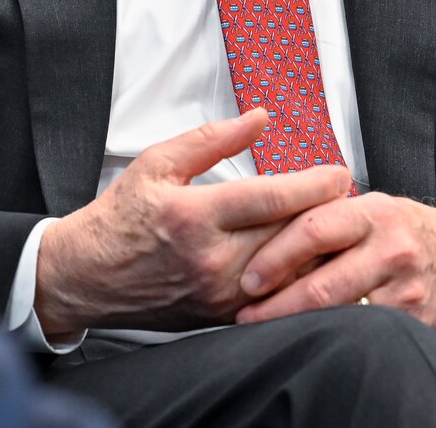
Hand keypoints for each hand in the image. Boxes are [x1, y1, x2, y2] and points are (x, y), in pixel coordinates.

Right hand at [33, 109, 353, 334]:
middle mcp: (212, 259)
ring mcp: (221, 294)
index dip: (316, 184)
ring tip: (338, 227)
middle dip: (328, 214)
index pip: (273, 198)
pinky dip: (302, 280)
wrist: (87, 277)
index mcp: (195, 215)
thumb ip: (211, 139)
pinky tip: (314, 263)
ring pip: (293, 274)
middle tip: (349, 195)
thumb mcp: (156, 164)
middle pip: (292, 236)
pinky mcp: (223, 316)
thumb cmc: (119, 218)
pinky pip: (278, 301)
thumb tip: (259, 118)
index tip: (340, 173)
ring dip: (321, 250)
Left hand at [233, 193, 435, 329]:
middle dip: (278, 303)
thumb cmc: (396, 230)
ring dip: (298, 324)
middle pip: (324, 282)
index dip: (275, 256)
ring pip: (341, 313)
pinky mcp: (415, 320)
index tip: (248, 278)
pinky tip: (307, 338)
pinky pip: (363, 332)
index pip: (314, 229)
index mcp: (371, 212)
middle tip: (246, 314)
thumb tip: (254, 229)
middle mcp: (391, 248)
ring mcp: (405, 287)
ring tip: (266, 330)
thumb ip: (320, 215)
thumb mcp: (364, 208)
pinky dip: (330, 336)